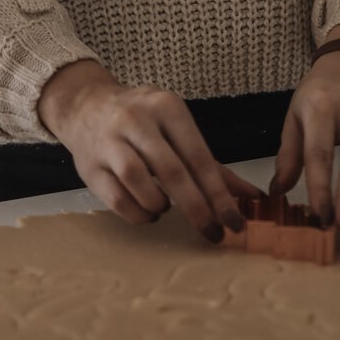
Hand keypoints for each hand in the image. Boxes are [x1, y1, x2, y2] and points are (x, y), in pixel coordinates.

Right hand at [38, 59, 264, 242]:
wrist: (86, 106)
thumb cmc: (143, 122)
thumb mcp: (178, 130)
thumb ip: (213, 166)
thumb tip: (253, 197)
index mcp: (167, 107)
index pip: (199, 157)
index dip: (219, 194)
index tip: (235, 223)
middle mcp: (137, 119)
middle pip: (173, 172)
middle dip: (197, 209)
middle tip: (213, 233)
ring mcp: (109, 140)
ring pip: (140, 183)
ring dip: (160, 205)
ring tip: (165, 208)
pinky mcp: (89, 164)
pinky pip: (117, 199)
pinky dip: (138, 214)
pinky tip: (147, 212)